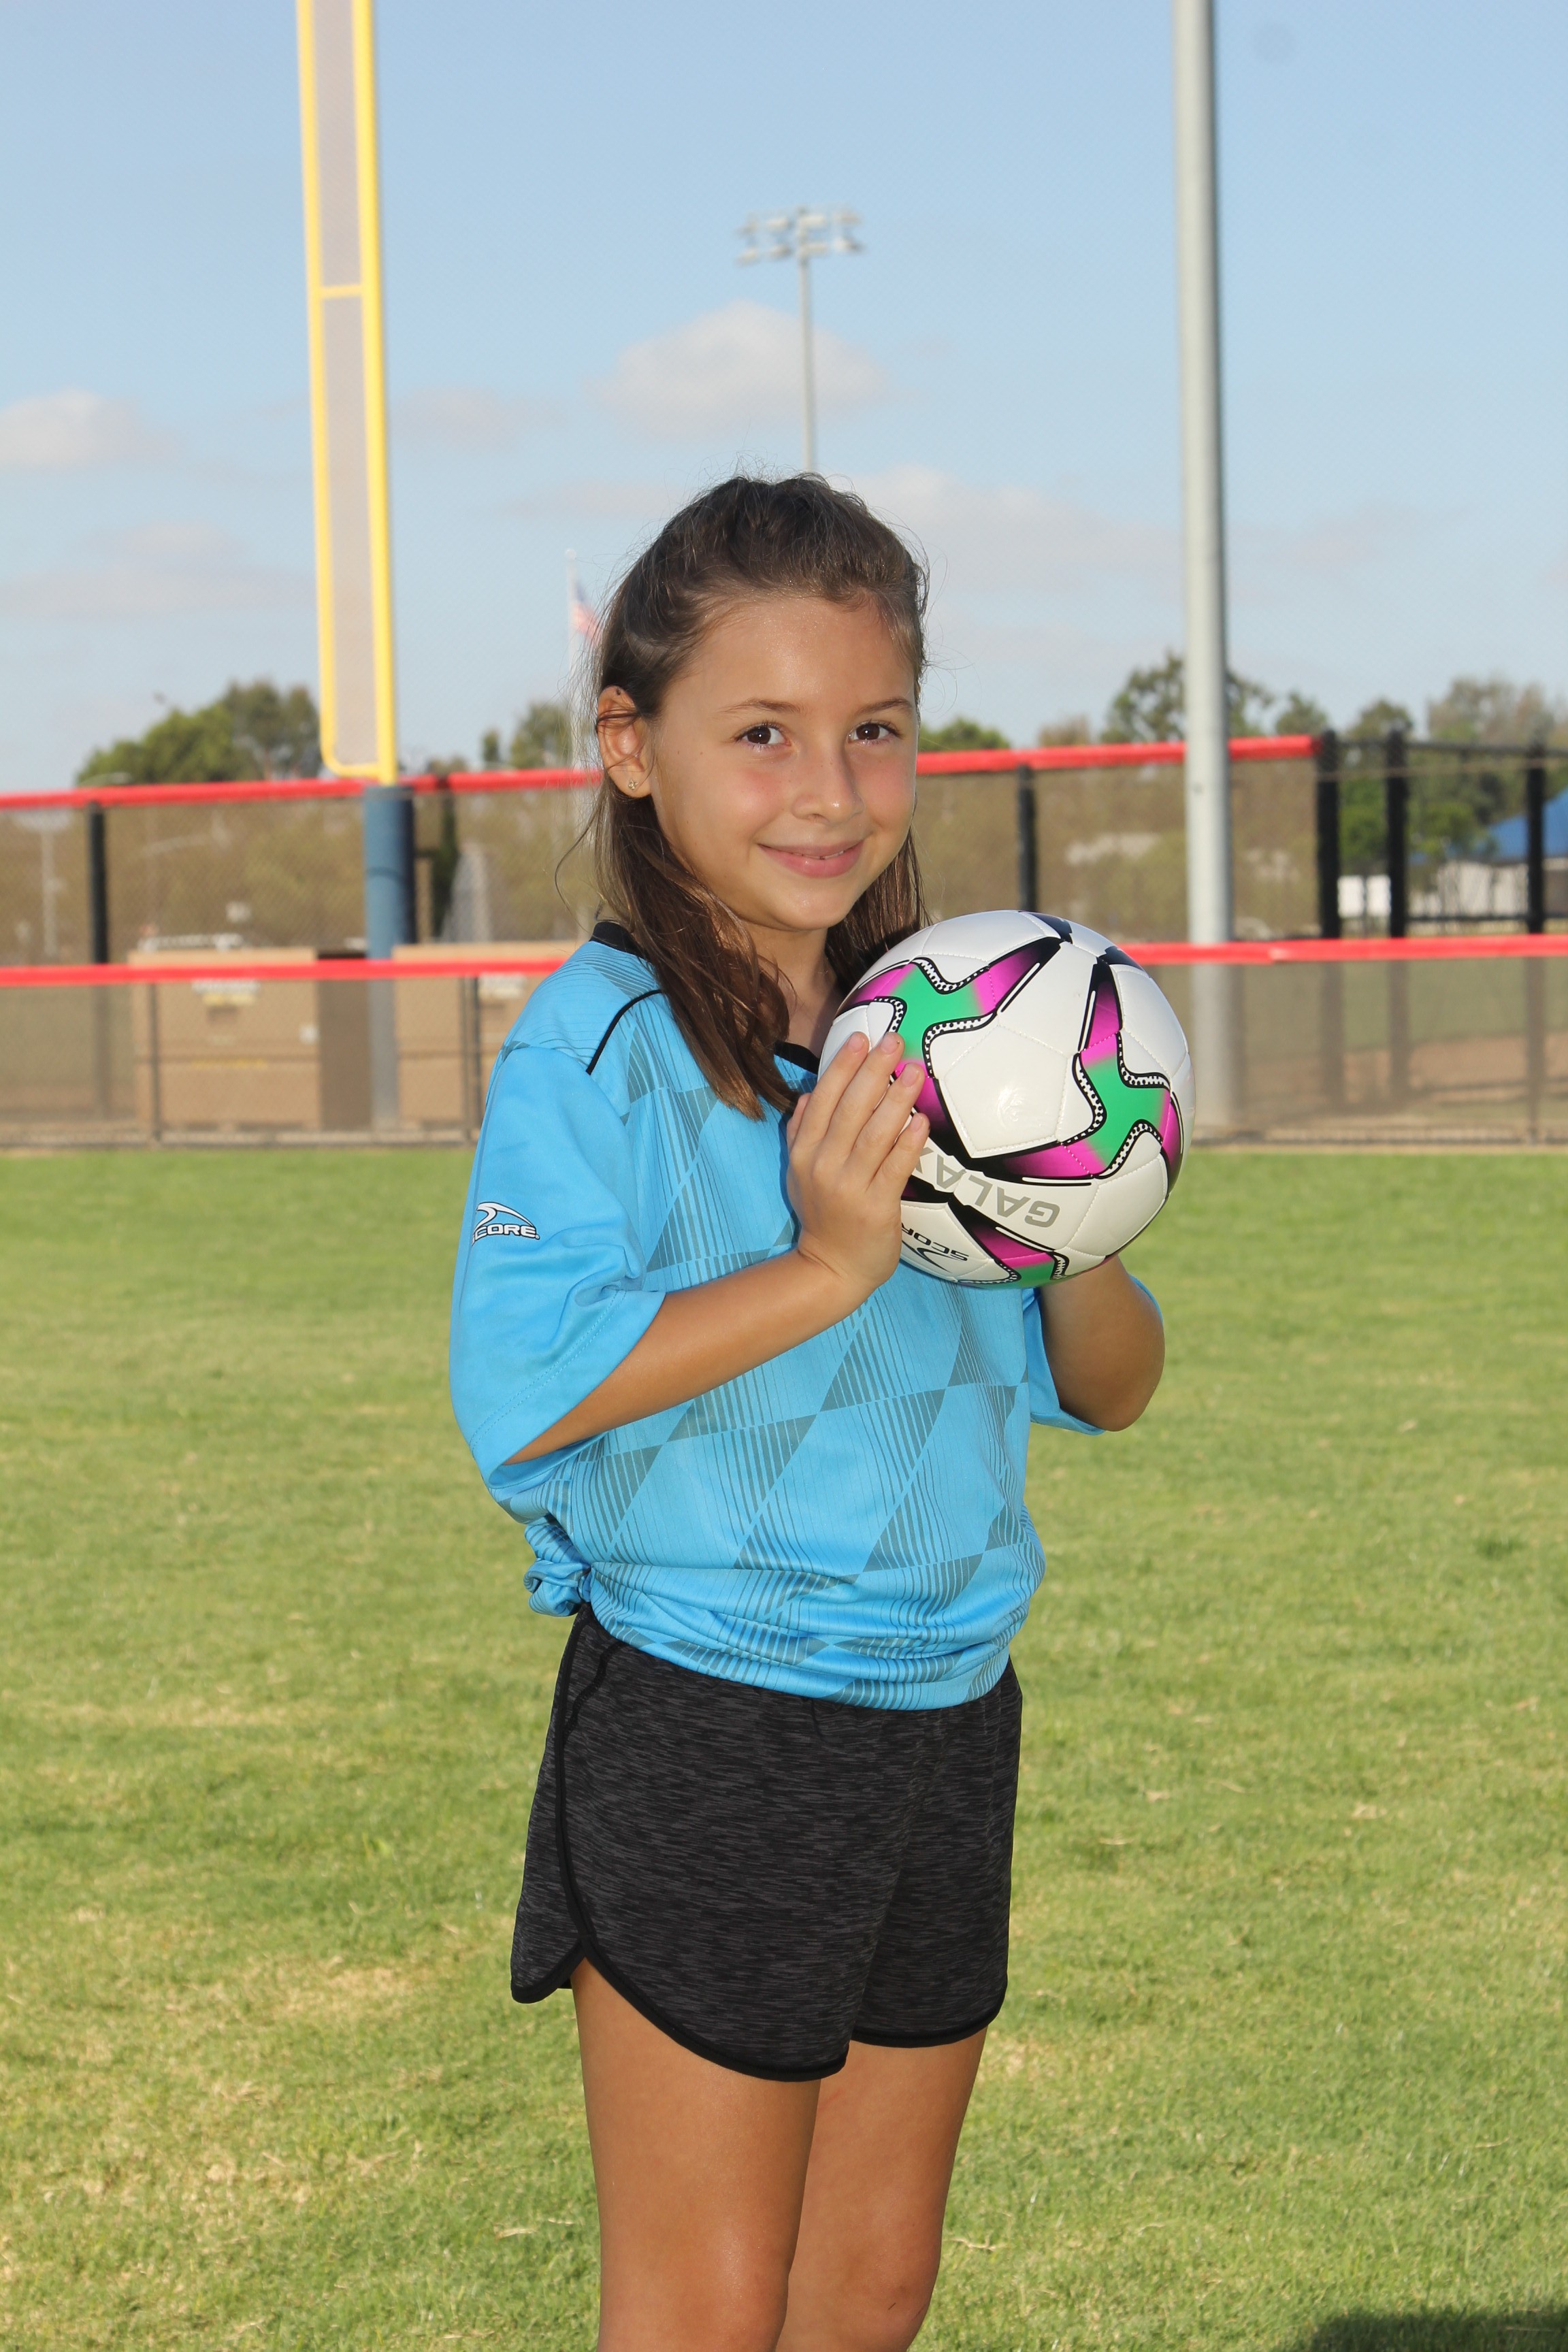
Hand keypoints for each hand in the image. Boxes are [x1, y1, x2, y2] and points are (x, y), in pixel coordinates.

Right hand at [784, 1030, 928, 1303]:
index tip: (861, 1038)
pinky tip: (922, 1119)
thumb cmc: (823, 1215)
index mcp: (805, 1152)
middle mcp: (823, 1165)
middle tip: (894, 1041)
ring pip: (875, 1133)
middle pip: (850, 1109)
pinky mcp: (877, 1207)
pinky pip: (895, 1166)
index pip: (823, 1100)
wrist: (832, 1269)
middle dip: (873, 1071)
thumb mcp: (800, 1173)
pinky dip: (909, 1141)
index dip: (842, 1067)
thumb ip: (800, 1133)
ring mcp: (849, 1187)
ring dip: (896, 1099)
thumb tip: (808, 1094)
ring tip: (914, 1071)